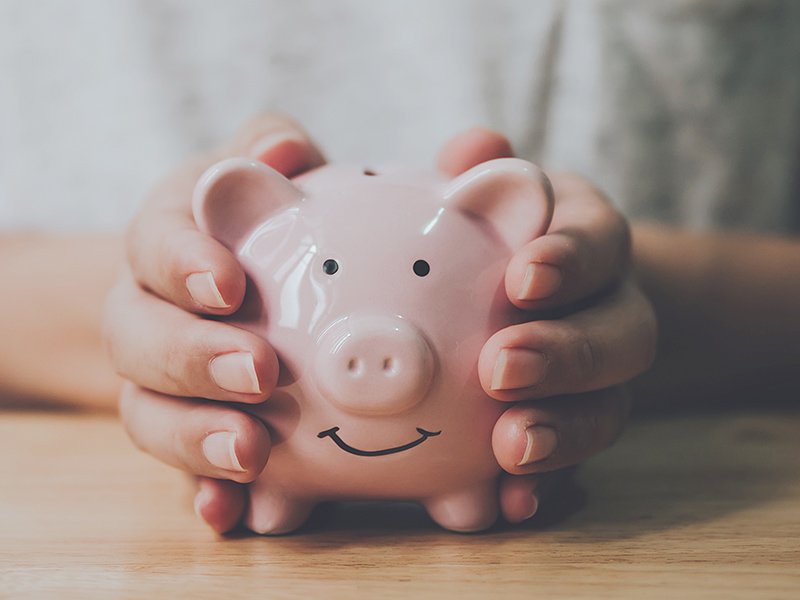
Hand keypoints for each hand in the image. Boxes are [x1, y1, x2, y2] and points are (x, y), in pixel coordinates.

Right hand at [104, 113, 325, 531]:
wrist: (225, 284)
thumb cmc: (255, 219)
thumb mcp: (261, 171)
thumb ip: (272, 147)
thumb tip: (281, 152)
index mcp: (166, 241)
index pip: (155, 244)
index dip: (182, 263)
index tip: (230, 283)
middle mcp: (147, 312)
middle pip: (140, 339)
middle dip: (194, 357)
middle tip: (260, 372)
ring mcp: (158, 381)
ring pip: (149, 414)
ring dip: (195, 438)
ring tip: (253, 452)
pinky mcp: (185, 430)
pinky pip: (181, 469)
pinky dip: (202, 492)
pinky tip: (231, 514)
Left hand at [440, 129, 656, 522]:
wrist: (518, 295)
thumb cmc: (486, 234)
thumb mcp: (483, 194)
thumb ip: (477, 171)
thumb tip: (473, 149)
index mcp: (584, 240)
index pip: (599, 239)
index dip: (571, 259)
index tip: (523, 276)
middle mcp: (607, 308)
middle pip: (622, 333)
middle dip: (567, 353)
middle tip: (501, 367)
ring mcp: (598, 377)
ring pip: (610, 407)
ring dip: (565, 431)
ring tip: (511, 448)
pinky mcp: (575, 426)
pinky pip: (576, 463)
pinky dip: (548, 485)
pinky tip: (509, 502)